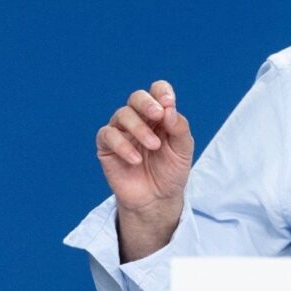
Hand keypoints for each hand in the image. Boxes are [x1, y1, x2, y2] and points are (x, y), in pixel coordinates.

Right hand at [96, 80, 193, 260]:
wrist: (158, 199)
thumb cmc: (171, 171)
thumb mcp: (183, 149)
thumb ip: (179, 127)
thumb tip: (169, 109)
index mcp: (159, 115)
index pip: (157, 91)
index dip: (162, 92)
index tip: (169, 103)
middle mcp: (139, 119)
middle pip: (136, 97)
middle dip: (147, 103)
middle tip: (158, 115)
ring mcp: (122, 131)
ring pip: (122, 114)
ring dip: (139, 128)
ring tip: (153, 147)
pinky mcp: (107, 147)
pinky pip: (108, 135)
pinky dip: (122, 145)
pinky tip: (136, 160)